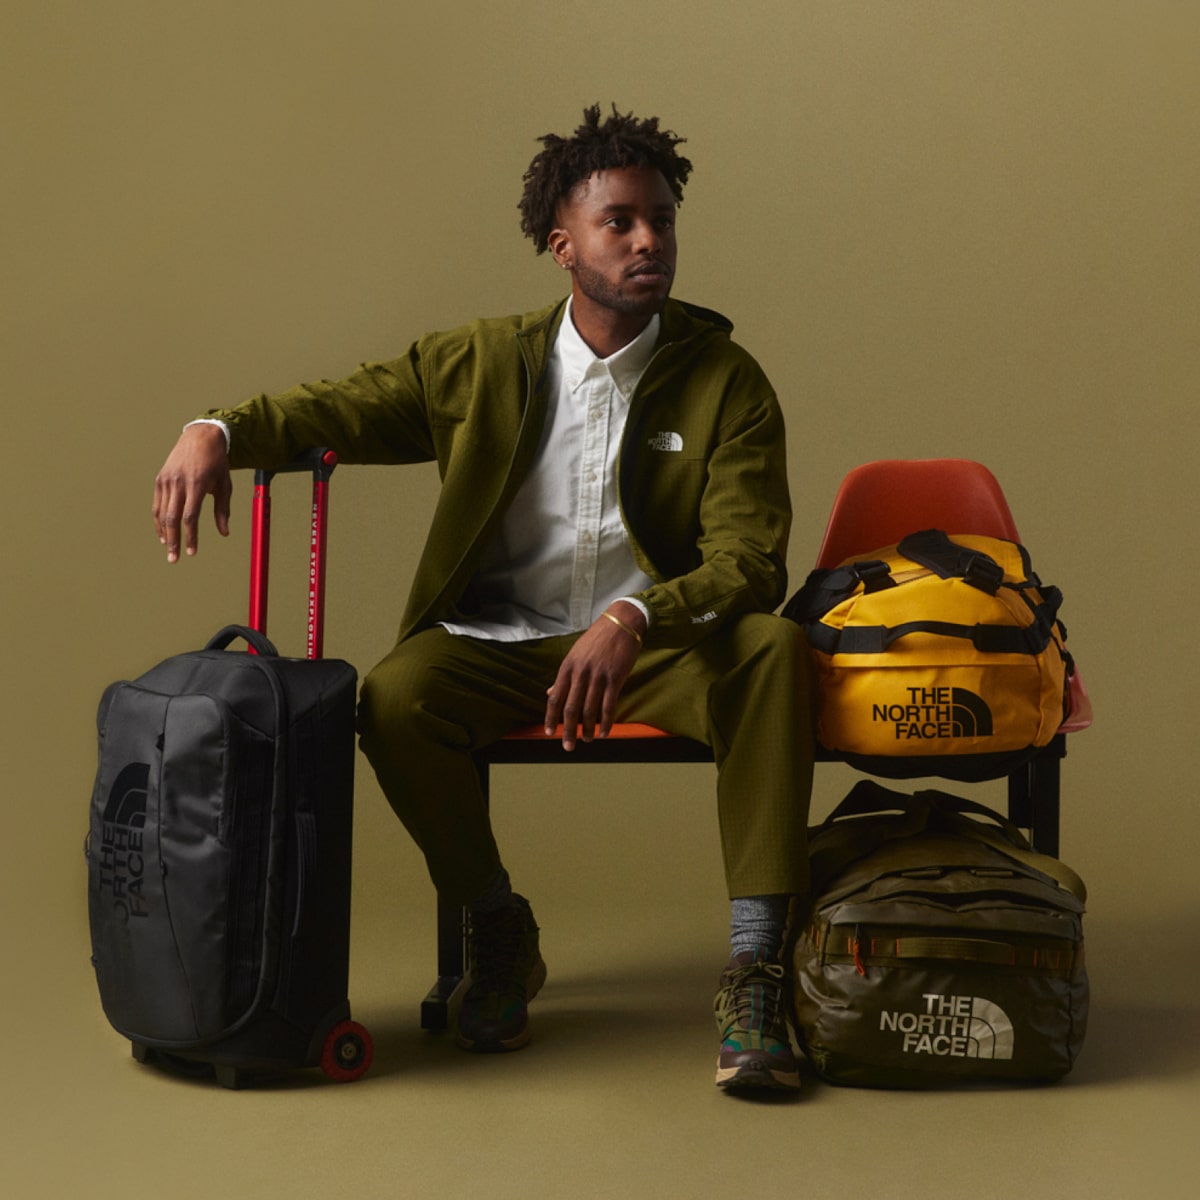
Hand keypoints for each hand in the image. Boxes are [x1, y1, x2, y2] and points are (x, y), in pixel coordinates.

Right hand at [152, 423, 231, 561]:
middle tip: (174, 559)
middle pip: (172, 518)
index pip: (190, 517)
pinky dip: (159, 520)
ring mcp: (166, 480)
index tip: (192, 552)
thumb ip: (223, 510)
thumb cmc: (217, 463)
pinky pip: (157, 504)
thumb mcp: (225, 485)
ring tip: (169, 549)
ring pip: (162, 513)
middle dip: (173, 541)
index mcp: (196, 484)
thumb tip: (225, 533)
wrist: (200, 436)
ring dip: (164, 534)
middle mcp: (178, 482)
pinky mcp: (160, 479)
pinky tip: (163, 534)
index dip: (191, 537)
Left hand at [544, 602, 645, 749]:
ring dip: (588, 729)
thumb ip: (564, 676)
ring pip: (589, 709)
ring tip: (587, 739)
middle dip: (568, 730)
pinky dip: (605, 722)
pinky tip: (603, 732)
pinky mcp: (615, 677)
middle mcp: (580, 672)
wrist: (621, 623)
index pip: (555, 697)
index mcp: (568, 667)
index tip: (549, 733)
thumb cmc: (597, 639)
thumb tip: (549, 693)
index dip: (551, 717)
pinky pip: (609, 705)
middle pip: (571, 708)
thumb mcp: (575, 654)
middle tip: (568, 746)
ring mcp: (598, 675)